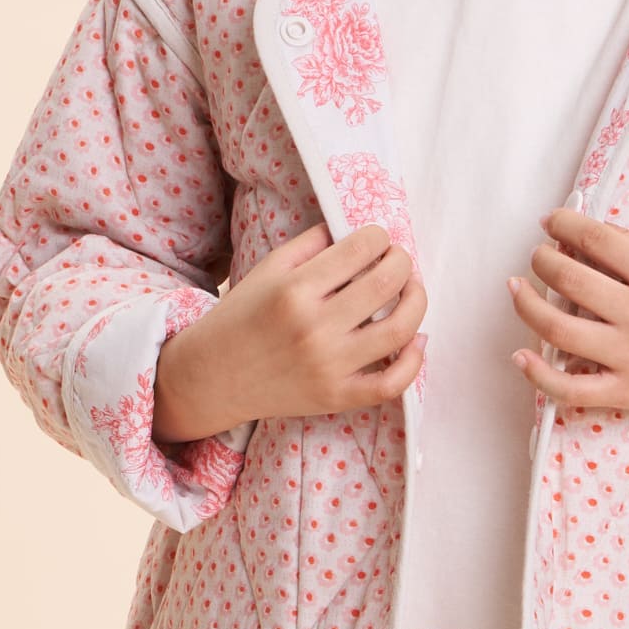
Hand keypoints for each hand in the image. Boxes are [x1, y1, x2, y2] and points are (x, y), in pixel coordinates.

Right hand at [152, 223, 426, 442]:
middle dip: (402, 261)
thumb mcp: (266, 270)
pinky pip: (391, 384)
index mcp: (295, 289)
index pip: (361, 249)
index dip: (379, 237)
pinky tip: (414, 342)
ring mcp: (328, 366)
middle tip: (398, 260)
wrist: (211, 377)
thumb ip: (310, 245)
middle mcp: (314, 327)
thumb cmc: (241, 317)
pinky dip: (413, 362)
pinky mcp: (336, 397)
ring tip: (412, 291)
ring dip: (417, 302)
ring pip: (399, 330)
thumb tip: (354, 231)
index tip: (378, 240)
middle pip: (386, 282)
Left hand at [508, 210, 628, 441]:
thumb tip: (573, 234)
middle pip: (568, 278)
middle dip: (541, 260)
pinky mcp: (626, 391)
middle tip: (540, 257)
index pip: (594, 238)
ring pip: (558, 329)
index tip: (551, 223)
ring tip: (520, 289)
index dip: (562, 224)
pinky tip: (521, 354)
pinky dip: (537, 373)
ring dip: (527, 304)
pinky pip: (569, 388)